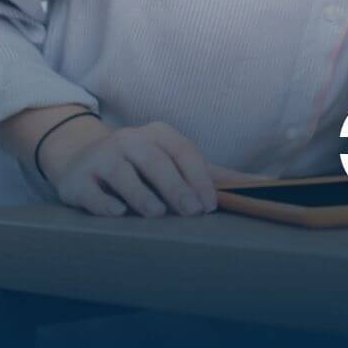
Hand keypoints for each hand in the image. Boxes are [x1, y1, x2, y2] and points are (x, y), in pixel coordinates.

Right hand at [42, 119, 222, 217]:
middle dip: (175, 186)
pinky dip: (104, 202)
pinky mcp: (78, 180)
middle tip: (192, 212)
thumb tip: (269, 185)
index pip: (183, 151)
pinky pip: (92, 191)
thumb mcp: (175, 163)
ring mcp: (101, 158)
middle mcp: (129, 140)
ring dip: (141, 193)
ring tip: (157, 213)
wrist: (81, 161)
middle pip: (155, 161)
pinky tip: (117, 213)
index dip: (198, 177)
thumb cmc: (141, 166)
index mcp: (158, 134)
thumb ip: (215, 175)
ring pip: (123, 173)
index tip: (209, 205)